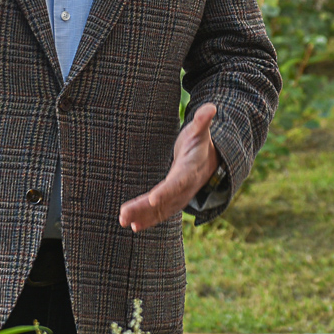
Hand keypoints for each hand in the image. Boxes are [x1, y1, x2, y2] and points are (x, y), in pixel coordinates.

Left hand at [120, 103, 217, 231]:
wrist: (209, 161)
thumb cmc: (199, 142)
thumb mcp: (200, 131)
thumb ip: (203, 121)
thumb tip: (211, 108)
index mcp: (191, 170)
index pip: (178, 182)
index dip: (166, 191)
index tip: (152, 199)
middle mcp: (185, 188)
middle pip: (164, 200)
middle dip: (144, 209)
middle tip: (124, 214)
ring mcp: (179, 197)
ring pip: (160, 210)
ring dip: (141, 217)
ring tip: (122, 220)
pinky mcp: (173, 202)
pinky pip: (160, 214)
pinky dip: (147, 220)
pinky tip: (132, 226)